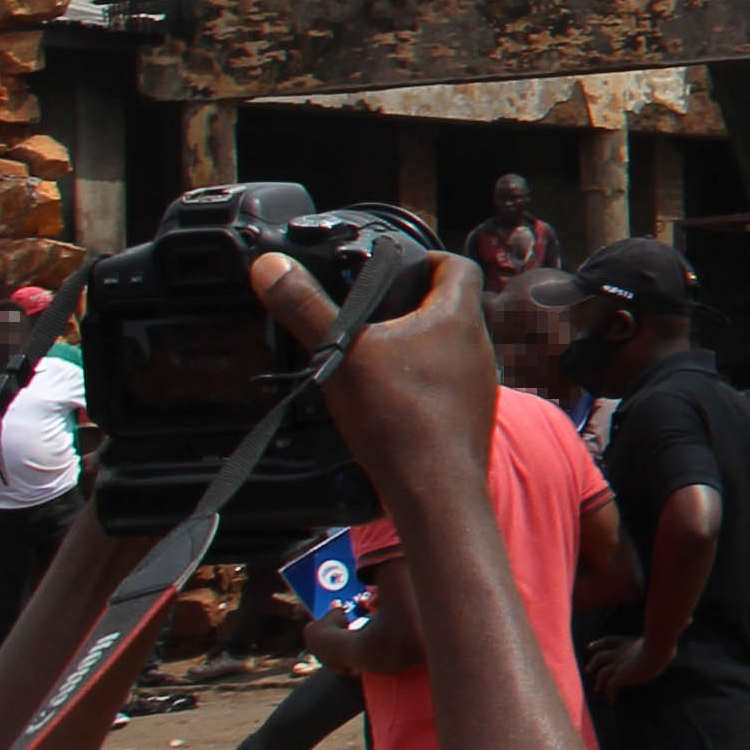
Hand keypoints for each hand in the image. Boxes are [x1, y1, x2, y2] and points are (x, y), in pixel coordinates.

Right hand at [252, 243, 490, 495]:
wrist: (435, 492)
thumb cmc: (398, 416)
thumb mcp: (341, 354)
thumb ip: (306, 308)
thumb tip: (270, 265)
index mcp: (459, 317)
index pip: (458, 265)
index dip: (428, 258)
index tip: (396, 266)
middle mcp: (479, 346)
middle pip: (452, 306)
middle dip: (413, 303)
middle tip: (370, 310)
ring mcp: (480, 384)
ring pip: (449, 348)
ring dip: (416, 345)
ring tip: (372, 353)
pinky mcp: (470, 416)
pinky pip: (446, 385)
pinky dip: (420, 382)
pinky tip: (387, 399)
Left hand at [586, 634, 673, 696]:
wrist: (656, 653)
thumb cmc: (663, 643)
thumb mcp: (666, 635)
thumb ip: (676, 628)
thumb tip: (691, 619)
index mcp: (627, 643)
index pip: (609, 641)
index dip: (599, 644)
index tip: (590, 647)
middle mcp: (619, 654)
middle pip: (599, 657)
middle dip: (593, 663)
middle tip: (588, 669)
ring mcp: (618, 666)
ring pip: (601, 673)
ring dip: (598, 681)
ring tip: (597, 688)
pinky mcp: (620, 677)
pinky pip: (611, 688)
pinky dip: (609, 694)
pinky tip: (612, 700)